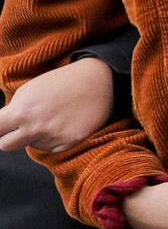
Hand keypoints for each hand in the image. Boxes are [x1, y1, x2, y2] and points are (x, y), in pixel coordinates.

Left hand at [0, 58, 116, 154]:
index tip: (1, 127)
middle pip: (6, 146)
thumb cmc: (60, 82)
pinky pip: (52, 148)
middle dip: (9, 137)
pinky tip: (62, 124)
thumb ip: (14, 110)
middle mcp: (35, 127)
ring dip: (35, 137)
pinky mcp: (71, 141)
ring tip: (49, 119)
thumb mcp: (28, 90)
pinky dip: (53, 139)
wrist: (97, 80)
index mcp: (21, 111)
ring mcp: (54, 136)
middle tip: (19, 128)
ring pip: (31, 146)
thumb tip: (4, 127)